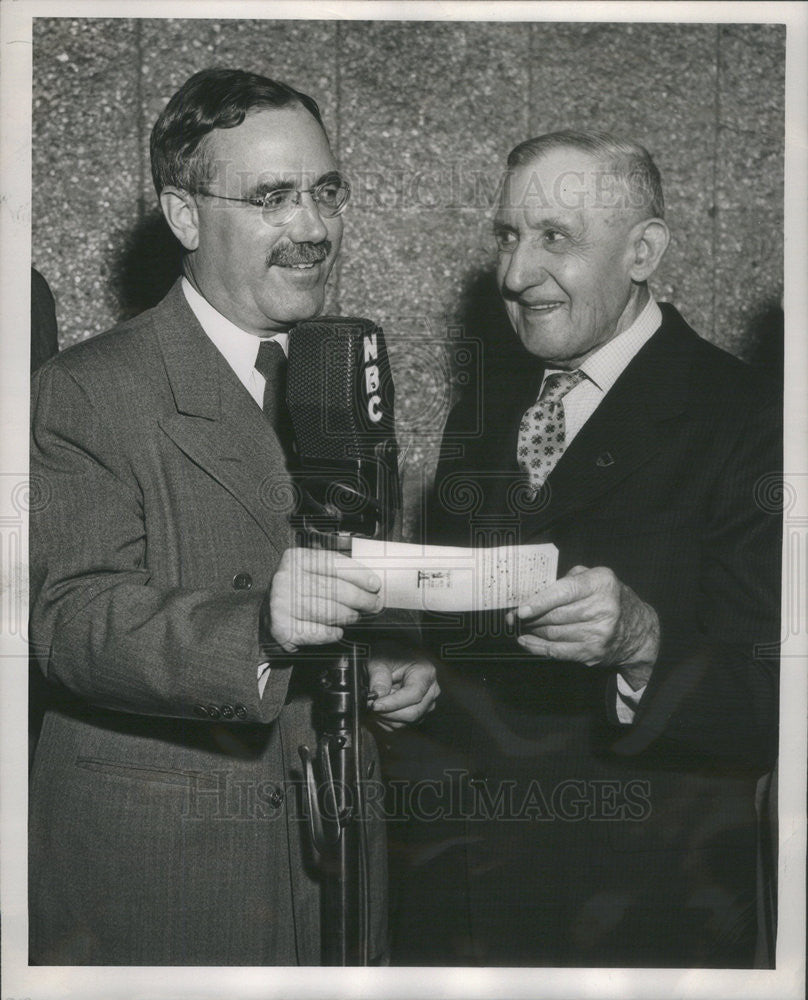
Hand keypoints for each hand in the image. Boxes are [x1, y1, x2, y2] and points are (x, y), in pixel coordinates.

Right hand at [267, 547, 382, 652]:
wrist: (264, 618)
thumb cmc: (293, 593)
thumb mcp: (307, 571)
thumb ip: (332, 570)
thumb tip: (368, 580)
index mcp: (295, 559)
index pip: (333, 563)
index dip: (359, 574)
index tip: (375, 584)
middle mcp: (285, 579)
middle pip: (334, 588)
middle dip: (361, 598)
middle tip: (374, 604)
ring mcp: (282, 604)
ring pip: (328, 611)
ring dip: (348, 616)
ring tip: (356, 616)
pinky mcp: (282, 628)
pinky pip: (318, 632)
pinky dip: (332, 633)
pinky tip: (337, 630)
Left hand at [366, 644, 439, 730]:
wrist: (391, 657)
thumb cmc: (389, 655)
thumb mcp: (379, 661)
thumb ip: (378, 677)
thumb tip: (378, 696)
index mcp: (426, 673)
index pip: (413, 694)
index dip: (392, 703)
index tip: (374, 705)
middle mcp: (430, 690)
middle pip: (412, 712)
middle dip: (388, 713)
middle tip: (370, 706)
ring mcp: (426, 704)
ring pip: (406, 722)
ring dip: (385, 717)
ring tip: (373, 705)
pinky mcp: (418, 714)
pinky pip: (402, 725)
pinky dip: (387, 720)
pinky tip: (379, 708)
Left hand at [508, 565, 659, 680]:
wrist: (639, 631)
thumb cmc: (609, 598)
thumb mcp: (595, 578)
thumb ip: (568, 579)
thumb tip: (534, 592)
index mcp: (601, 583)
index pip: (564, 592)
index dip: (540, 601)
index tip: (521, 609)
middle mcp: (603, 608)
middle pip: (556, 616)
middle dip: (530, 618)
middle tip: (512, 617)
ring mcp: (599, 633)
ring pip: (554, 634)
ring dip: (533, 631)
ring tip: (521, 626)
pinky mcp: (593, 652)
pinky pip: (558, 651)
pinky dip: (538, 648)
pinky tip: (526, 641)